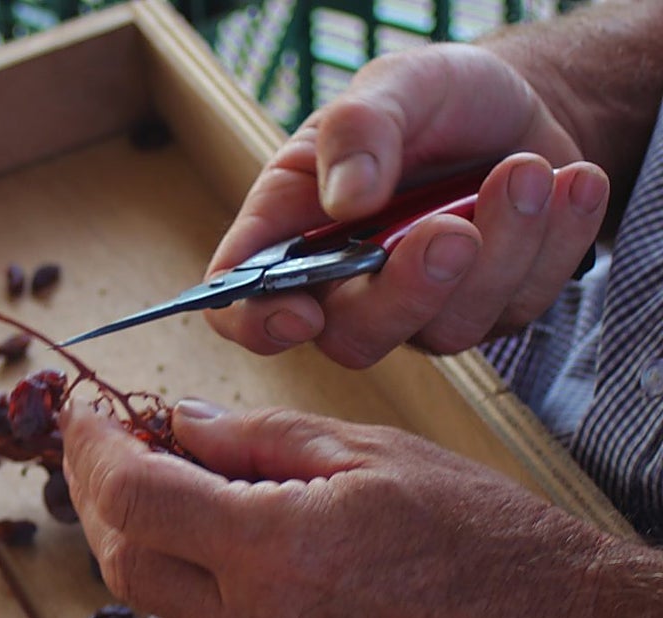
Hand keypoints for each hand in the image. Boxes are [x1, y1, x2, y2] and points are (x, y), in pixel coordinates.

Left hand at [60, 398, 612, 617]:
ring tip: (185, 504)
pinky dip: (215, 609)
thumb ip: (254, 439)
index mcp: (279, 552)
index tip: (83, 421)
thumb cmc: (483, 537)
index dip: (94, 452)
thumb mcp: (368, 453)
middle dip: (106, 502)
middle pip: (129, 565)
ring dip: (159, 556)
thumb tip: (176, 423)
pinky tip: (247, 574)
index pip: (137, 498)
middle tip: (110, 455)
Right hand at [207, 43, 608, 367]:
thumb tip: (347, 200)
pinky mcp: (490, 309)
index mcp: (292, 228)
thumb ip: (360, 129)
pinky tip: (571, 182)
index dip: (256, 323)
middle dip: (406, 292)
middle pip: (351, 337)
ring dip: (498, 253)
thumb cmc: (434, 98)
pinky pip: (520, 305)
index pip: (241, 297)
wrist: (518, 105)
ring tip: (529, 171)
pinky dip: (553, 242)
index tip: (299, 312)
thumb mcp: (395, 84)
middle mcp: (346, 283)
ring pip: (445, 329)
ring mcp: (420, 307)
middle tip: (453, 232)